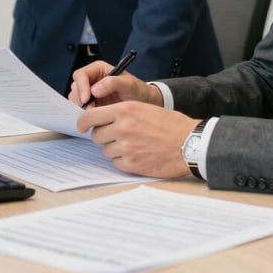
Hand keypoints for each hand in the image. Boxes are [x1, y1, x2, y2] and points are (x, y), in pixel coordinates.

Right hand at [68, 60, 161, 107]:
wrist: (146, 104)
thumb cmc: (139, 91)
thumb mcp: (129, 85)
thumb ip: (114, 83)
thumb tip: (95, 89)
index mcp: (99, 70)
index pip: (81, 75)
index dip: (81, 86)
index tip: (86, 99)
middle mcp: (92, 80)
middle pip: (76, 87)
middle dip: (80, 99)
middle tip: (90, 111)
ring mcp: (91, 93)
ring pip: (76, 99)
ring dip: (82, 108)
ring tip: (95, 115)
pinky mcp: (92, 106)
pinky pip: (82, 109)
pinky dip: (85, 115)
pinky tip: (95, 119)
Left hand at [77, 101, 197, 177]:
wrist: (190, 143)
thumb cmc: (170, 124)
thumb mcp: (144, 108)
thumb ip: (121, 113)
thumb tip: (100, 120)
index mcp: (125, 110)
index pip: (91, 116)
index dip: (83, 122)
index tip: (82, 125)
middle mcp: (122, 128)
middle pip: (96, 135)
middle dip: (104, 135)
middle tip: (118, 135)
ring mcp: (126, 147)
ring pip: (105, 150)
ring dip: (114, 148)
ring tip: (133, 144)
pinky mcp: (131, 164)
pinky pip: (115, 163)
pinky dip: (123, 160)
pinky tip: (137, 155)